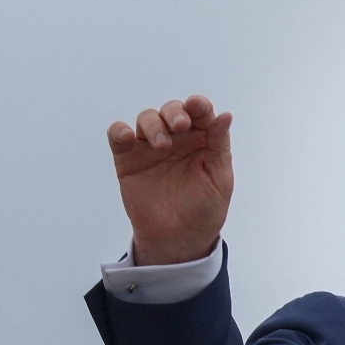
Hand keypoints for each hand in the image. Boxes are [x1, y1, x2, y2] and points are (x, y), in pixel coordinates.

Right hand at [107, 96, 232, 264]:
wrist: (179, 239)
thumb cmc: (204, 209)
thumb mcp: (219, 179)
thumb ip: (219, 146)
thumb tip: (226, 115)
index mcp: (202, 140)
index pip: (200, 113)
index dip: (198, 105)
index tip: (197, 106)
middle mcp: (177, 139)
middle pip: (172, 110)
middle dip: (175, 112)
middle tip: (180, 126)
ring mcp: (151, 147)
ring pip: (147, 118)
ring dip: (153, 124)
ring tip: (161, 145)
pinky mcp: (128, 159)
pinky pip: (118, 136)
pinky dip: (119, 130)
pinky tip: (128, 136)